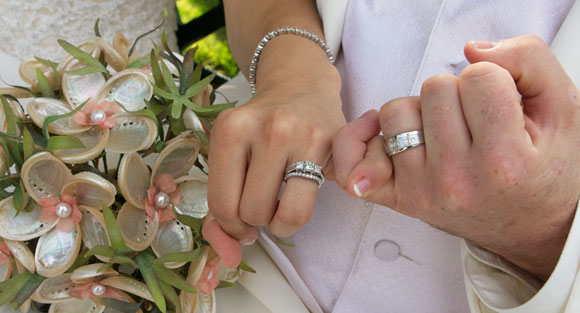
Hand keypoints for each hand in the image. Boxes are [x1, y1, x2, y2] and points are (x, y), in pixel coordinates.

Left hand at [203, 37, 344, 267]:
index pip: (220, 202)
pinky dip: (294, 218)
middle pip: (250, 212)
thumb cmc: (261, 127)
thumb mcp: (230, 152)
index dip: (228, 223)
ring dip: (276, 221)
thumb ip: (219, 206)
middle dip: (253, 218)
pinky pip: (305, 210)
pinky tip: (295, 199)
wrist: (301, 86)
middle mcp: (265, 128)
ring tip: (278, 200)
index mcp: (230, 129)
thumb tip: (230, 254)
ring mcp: (300, 136)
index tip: (238, 218)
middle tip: (260, 199)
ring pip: (279, 216)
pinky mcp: (328, 146)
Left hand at [333, 35, 579, 279]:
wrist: (532, 225)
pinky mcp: (398, 198)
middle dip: (456, 95)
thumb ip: (529, 61)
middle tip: (477, 123)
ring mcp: (421, 191)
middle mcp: (456, 180)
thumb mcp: (562, 109)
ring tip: (449, 134)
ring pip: (395, 112)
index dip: (493, 80)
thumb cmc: (545, 166)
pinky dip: (360, 141)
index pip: (477, 77)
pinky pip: (352, 159)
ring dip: (420, 113)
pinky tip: (384, 137)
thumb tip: (470, 51)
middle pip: (432, 88)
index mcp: (503, 160)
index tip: (503, 107)